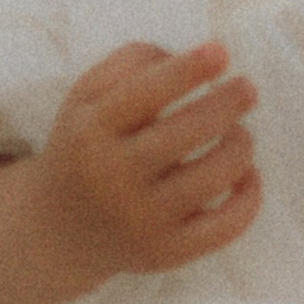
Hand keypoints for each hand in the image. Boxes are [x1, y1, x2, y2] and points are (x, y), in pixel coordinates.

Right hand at [27, 41, 260, 290]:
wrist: (55, 230)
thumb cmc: (85, 145)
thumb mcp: (86, 97)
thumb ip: (132, 63)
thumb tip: (197, 58)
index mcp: (90, 131)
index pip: (144, 93)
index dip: (187, 70)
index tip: (221, 51)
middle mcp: (112, 177)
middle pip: (187, 132)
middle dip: (228, 103)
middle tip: (248, 88)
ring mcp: (140, 220)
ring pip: (213, 177)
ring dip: (241, 146)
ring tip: (240, 134)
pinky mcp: (165, 252)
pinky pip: (224, 227)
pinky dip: (249, 198)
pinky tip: (248, 175)